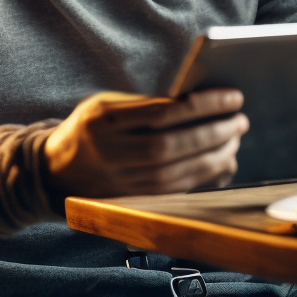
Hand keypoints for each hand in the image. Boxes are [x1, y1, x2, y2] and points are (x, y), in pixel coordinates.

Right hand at [43, 88, 248, 200]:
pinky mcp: (132, 199)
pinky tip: (223, 163)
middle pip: (174, 144)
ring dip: (215, 155)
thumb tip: (200, 102)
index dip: (204, 105)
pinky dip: (205, 176)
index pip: (164, 112)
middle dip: (215, 132)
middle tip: (240, 121)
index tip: (233, 97)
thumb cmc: (89, 129)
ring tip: (235, 139)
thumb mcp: (105, 105)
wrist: (56, 170)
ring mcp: (121, 180)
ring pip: (178, 170)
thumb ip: (145, 104)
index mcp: (104, 120)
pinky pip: (176, 189)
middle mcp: (112, 152)